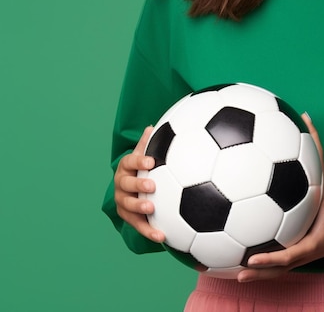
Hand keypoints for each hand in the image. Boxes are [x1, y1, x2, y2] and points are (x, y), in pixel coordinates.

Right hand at [113, 126, 165, 242]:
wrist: (130, 186)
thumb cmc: (142, 166)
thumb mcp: (143, 153)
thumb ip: (148, 143)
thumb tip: (152, 126)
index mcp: (126, 168)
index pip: (129, 162)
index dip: (139, 161)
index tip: (151, 161)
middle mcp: (121, 185)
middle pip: (126, 185)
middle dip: (138, 185)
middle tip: (152, 186)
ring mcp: (123, 202)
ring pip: (128, 207)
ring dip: (140, 209)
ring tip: (152, 209)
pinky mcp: (129, 218)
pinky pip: (138, 225)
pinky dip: (149, 231)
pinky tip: (162, 237)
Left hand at [237, 114, 323, 281]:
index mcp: (308, 248)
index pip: (286, 256)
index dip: (269, 259)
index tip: (251, 259)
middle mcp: (299, 257)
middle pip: (275, 271)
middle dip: (256, 273)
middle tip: (236, 273)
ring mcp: (294, 259)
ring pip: (272, 270)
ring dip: (254, 273)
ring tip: (233, 273)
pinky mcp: (290, 255)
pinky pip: (273, 262)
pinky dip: (258, 264)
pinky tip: (240, 256)